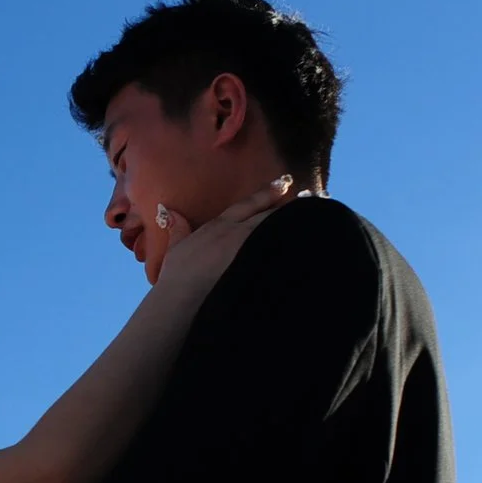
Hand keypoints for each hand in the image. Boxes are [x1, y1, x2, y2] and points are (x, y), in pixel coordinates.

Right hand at [141, 174, 294, 287]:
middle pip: (269, 214)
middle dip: (288, 205)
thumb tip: (168, 211)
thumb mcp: (175, 249)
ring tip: (313, 215)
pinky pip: (280, 250)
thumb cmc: (177, 277)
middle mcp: (237, 233)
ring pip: (277, 230)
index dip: (267, 192)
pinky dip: (293, 244)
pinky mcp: (258, 266)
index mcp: (219, 226)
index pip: (248, 204)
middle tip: (308, 195)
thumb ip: (177, 229)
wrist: (182, 299)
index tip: (283, 183)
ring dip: (293, 222)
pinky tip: (306, 242)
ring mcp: (249, 250)